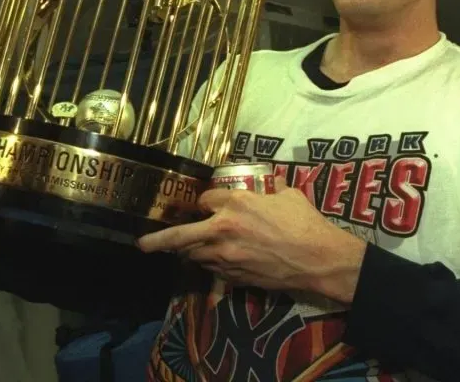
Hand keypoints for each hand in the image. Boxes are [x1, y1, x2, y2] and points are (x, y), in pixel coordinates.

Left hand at [137, 178, 366, 303]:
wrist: (318, 259)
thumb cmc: (306, 224)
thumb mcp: (289, 196)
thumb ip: (274, 189)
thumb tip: (274, 183)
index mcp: (236, 204)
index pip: (204, 201)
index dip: (205, 202)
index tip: (207, 204)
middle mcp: (224, 230)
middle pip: (180, 236)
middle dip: (157, 240)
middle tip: (142, 244)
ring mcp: (227, 257)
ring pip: (194, 256)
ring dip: (189, 252)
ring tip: (183, 251)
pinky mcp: (235, 277)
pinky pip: (213, 271)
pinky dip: (210, 266)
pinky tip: (214, 263)